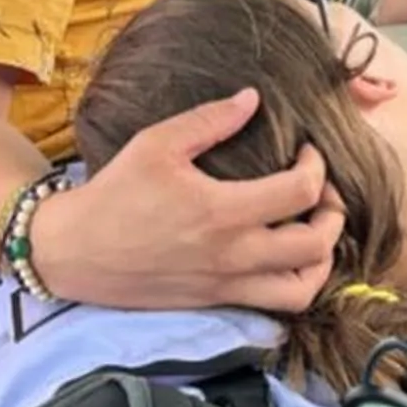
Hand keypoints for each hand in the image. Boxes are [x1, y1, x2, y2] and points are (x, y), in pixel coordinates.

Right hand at [30, 88, 345, 314]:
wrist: (73, 252)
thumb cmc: (114, 194)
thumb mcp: (156, 144)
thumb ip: (208, 121)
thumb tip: (252, 99)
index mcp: (220, 212)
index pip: (300, 193)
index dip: (317, 168)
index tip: (307, 152)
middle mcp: (231, 255)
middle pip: (314, 247)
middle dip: (333, 216)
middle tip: (323, 194)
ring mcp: (225, 285)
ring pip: (302, 289)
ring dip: (321, 260)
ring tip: (313, 231)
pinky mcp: (214, 302)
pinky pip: (273, 306)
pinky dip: (293, 284)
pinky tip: (283, 256)